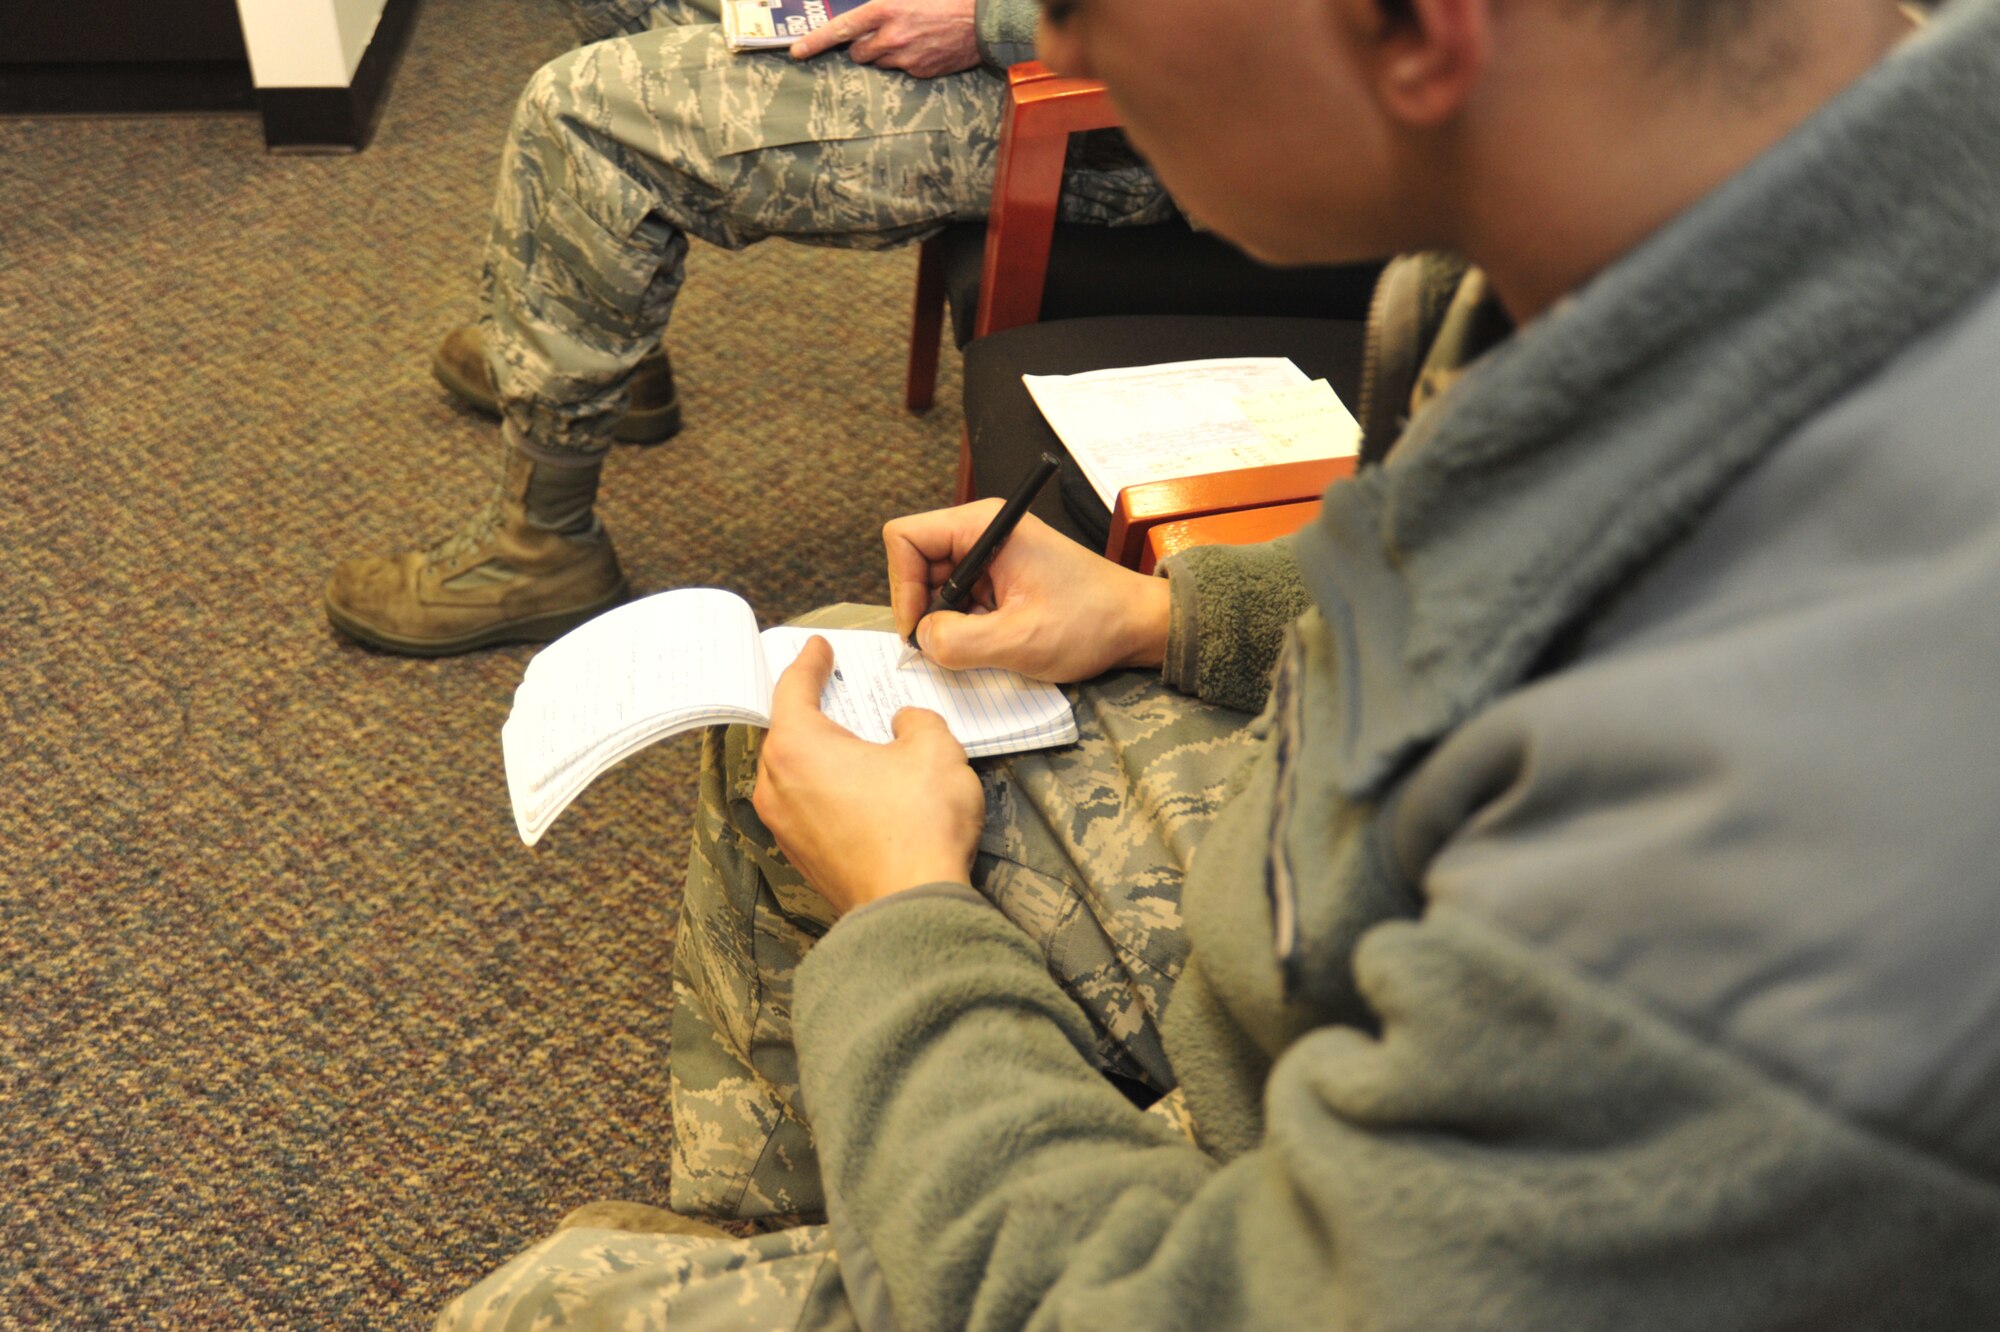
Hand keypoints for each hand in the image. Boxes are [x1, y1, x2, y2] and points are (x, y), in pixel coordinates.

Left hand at [753, 636, 984, 914]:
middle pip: (788, 732)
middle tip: (832, 688)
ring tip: (851, 738)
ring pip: (795, 772)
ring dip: (819, 752)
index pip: (793, 689)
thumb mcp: (935, 749)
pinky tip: (859, 785)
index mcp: (797, 747)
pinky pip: (807, 805)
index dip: (808, 663)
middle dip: (810, 708)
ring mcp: (785, 826)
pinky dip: (826, 787)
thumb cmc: (919, 824)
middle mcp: (777, 785)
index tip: (818, 649)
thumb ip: (917, 721)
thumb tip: (904, 724)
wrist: (912, 907)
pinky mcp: (803, 857)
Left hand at [789, 0, 979, 78]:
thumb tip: (865, 14)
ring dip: (885, 53)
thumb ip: (881, 5)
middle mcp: (890, 38)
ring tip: (908, 37)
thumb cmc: (944, 0)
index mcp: (884, 11)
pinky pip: (902, 70)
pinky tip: (924, 46)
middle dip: (862, 46)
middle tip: (879, 34)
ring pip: (879, 62)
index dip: (815, 42)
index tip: (797, 51)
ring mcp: (905, 59)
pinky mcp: (920, 73)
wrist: (982, 22)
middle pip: (858, 52)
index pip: (840, 29)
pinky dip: (907, 60)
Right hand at [884, 502, 1170, 681]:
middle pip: (917, 563)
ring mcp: (992, 555)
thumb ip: (960, 641)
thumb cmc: (1092, 621)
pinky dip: (965, 626)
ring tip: (981, 647)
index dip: (903, 585)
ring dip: (947, 622)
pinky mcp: (1000, 578)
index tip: (921, 628)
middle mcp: (984, 532)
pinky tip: (992, 644)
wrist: (1137, 624)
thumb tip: (922, 640)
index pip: (906, 538)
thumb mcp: (1020, 639)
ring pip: (936, 586)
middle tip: (947, 648)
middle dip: (924, 608)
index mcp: (986, 525)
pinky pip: (960, 599)